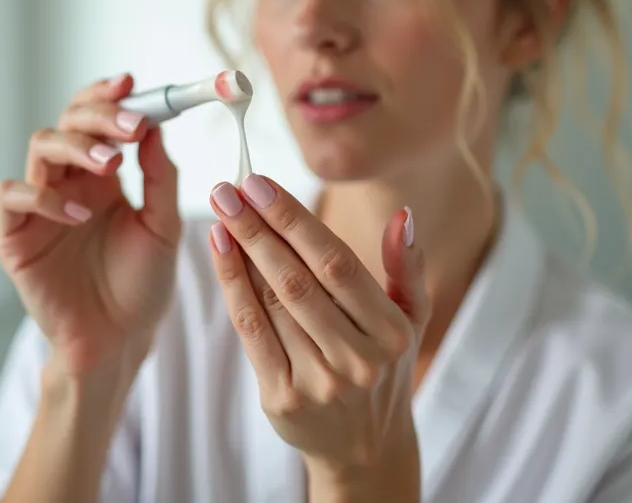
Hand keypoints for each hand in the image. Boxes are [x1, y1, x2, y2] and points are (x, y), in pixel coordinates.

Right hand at [0, 73, 181, 375]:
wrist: (121, 340)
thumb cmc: (144, 283)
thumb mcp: (164, 226)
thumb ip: (161, 177)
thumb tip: (156, 127)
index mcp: (106, 178)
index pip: (98, 121)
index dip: (109, 96)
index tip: (132, 83)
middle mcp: (72, 184)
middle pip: (69, 123)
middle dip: (98, 115)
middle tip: (130, 123)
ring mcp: (43, 207)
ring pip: (42, 149)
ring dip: (76, 146)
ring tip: (112, 163)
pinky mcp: (19, 237)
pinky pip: (16, 198)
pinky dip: (45, 197)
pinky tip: (80, 214)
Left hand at [207, 174, 429, 487]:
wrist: (365, 447)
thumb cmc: (385, 366)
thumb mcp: (410, 319)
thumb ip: (406, 267)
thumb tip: (402, 215)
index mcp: (390, 331)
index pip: (337, 264)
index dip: (296, 221)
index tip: (262, 185)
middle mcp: (357, 358)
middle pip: (298, 281)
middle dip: (259, 229)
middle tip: (229, 190)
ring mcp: (318, 382)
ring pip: (271, 303)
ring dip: (241, 253)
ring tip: (222, 213)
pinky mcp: (283, 399)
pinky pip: (251, 332)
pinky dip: (232, 287)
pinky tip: (220, 252)